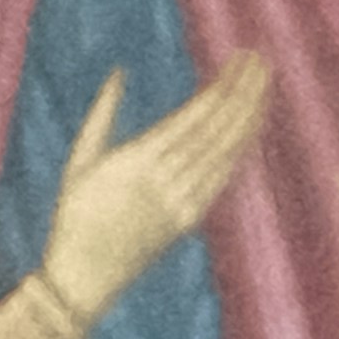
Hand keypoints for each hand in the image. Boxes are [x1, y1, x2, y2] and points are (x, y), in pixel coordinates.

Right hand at [33, 53, 267, 338]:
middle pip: (217, 131)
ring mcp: (182, 203)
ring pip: (226, 154)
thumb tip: (119, 73)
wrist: (85, 276)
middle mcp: (166, 181)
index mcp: (137, 161)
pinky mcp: (190, 221)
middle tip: (262, 62)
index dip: (221, 88)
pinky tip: (251, 130)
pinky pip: (223, 180)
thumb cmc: (74, 215)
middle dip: (243, 94)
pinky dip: (241, 152)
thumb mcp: (79, 161)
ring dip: (248, 118)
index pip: (194, 117)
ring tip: (264, 87)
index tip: (239, 62)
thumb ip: (102, 115)